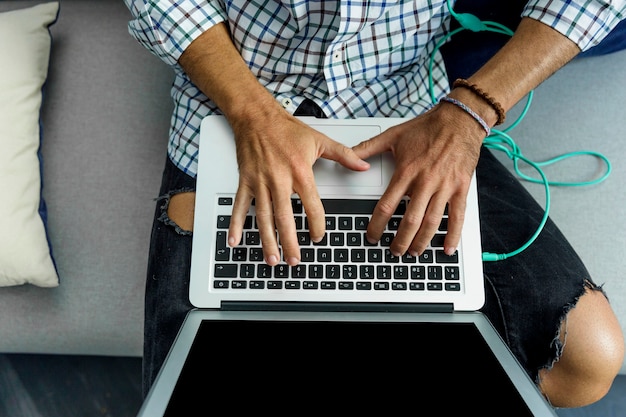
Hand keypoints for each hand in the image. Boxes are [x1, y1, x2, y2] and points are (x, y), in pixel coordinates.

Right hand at [227, 109, 369, 265]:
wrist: (256, 116)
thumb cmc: (286, 129)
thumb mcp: (319, 140)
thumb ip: (344, 155)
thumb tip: (364, 166)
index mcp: (299, 172)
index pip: (312, 206)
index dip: (317, 224)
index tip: (319, 236)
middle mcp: (279, 180)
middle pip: (285, 218)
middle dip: (289, 242)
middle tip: (294, 260)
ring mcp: (260, 182)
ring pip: (263, 217)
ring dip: (267, 240)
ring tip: (272, 259)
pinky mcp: (245, 181)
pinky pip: (240, 206)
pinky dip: (236, 224)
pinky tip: (235, 240)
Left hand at [352, 104, 483, 256]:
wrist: (460, 119)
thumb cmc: (427, 127)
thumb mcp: (393, 135)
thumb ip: (368, 148)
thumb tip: (348, 156)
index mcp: (406, 172)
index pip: (387, 205)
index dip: (377, 224)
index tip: (372, 235)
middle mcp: (425, 182)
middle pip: (410, 220)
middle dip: (400, 240)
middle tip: (393, 251)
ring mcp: (445, 186)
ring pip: (432, 222)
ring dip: (421, 241)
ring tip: (414, 252)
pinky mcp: (461, 188)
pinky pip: (457, 216)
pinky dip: (453, 235)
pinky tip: (447, 248)